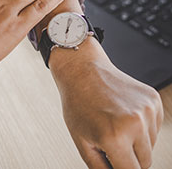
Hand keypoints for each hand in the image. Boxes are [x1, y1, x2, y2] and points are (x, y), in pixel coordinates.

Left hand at [50, 38, 163, 168]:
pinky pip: (154, 127)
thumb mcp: (82, 141)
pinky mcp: (153, 99)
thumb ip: (101, 168)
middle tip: (110, 140)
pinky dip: (141, 126)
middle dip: (128, 157)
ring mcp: (147, 109)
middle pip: (144, 162)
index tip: (117, 164)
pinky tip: (123, 113)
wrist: (83, 71)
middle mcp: (135, 122)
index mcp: (115, 136)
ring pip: (150, 145)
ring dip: (136, 141)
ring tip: (115, 123)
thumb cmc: (78, 102)